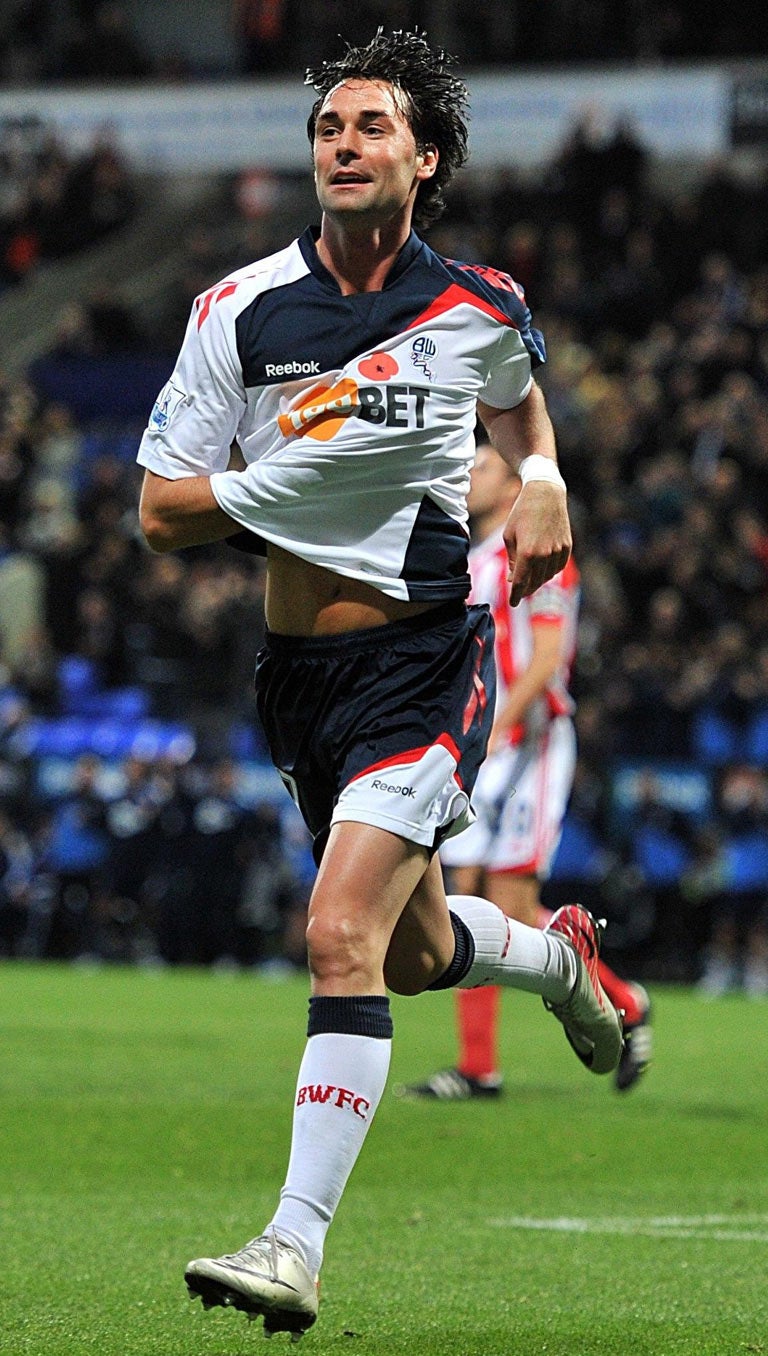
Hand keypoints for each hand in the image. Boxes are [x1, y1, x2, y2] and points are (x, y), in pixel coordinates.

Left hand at [503, 481, 571, 605]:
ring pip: (547, 576)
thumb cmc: (522, 513)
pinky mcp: (567, 547)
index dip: (516, 595)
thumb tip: (514, 579)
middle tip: (519, 591)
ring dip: (538, 581)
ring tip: (530, 579)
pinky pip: (558, 567)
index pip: (521, 582)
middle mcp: (544, 555)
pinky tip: (543, 570)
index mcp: (527, 552)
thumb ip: (512, 560)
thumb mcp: (510, 536)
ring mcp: (558, 551)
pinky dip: (550, 572)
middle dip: (526, 589)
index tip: (513, 603)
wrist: (545, 494)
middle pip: (535, 582)